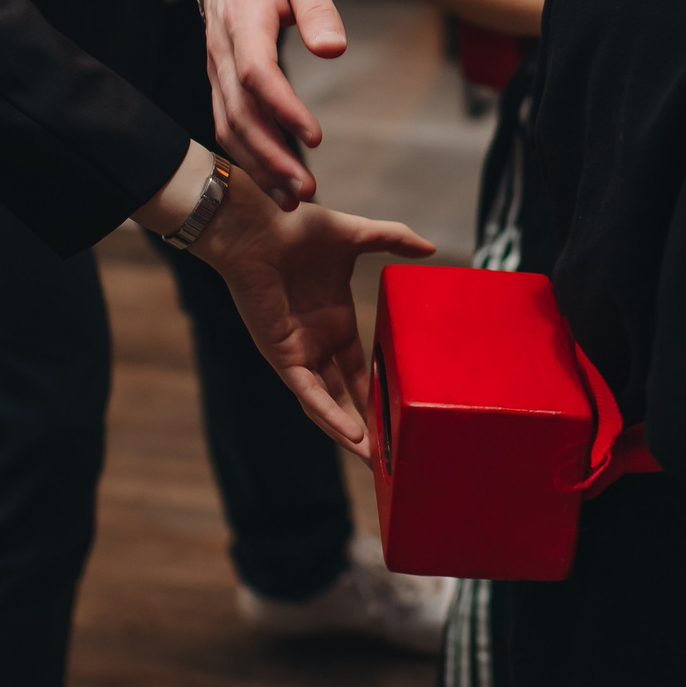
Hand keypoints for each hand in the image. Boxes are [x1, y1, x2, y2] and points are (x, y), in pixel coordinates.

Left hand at [189, 187, 434, 454]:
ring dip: (348, 434)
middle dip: (366, 428)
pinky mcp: (282, 356)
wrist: (254, 225)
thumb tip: (430, 246)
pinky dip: (329, 416)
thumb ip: (393, 239)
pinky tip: (351, 437)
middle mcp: (317, 343)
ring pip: (326, 406)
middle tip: (391, 457)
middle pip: (345, 397)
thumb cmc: (296, 227)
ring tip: (374, 461)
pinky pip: (309, 395)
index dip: (378, 395)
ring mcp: (299, 353)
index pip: (360, 371)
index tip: (398, 418)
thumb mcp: (357, 236)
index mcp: (334, 322)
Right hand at [195, 0, 348, 206]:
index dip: (283, 108)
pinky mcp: (221, 83)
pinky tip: (276, 183)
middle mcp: (223, 54)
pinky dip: (249, 159)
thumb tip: (334, 49)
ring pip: (230, 127)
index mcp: (244, 22)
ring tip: (294, 200)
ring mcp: (217, 71)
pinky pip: (229, 126)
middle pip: (240, 114)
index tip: (315, 136)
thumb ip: (318, 9)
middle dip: (272, 157)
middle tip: (307, 191)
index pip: (257, 73)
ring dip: (260, 167)